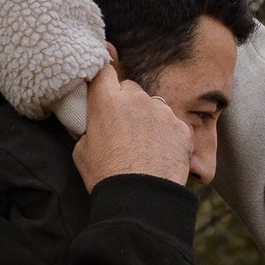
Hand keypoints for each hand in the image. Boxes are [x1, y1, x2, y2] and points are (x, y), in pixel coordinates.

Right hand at [73, 62, 192, 191]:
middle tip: (123, 126)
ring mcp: (162, 111)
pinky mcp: (181, 126)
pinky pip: (172, 123)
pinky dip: (167, 133)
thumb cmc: (107, 177)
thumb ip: (90, 127)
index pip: (104, 69)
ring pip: (153, 104)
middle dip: (126, 102)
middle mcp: (136, 99)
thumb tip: (96, 124)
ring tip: (143, 145)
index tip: (105, 64)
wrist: (141, 200)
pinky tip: (160, 153)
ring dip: (148, 117)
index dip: (104, 68)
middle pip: (130, 88)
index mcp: (107, 101)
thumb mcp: (82, 150)